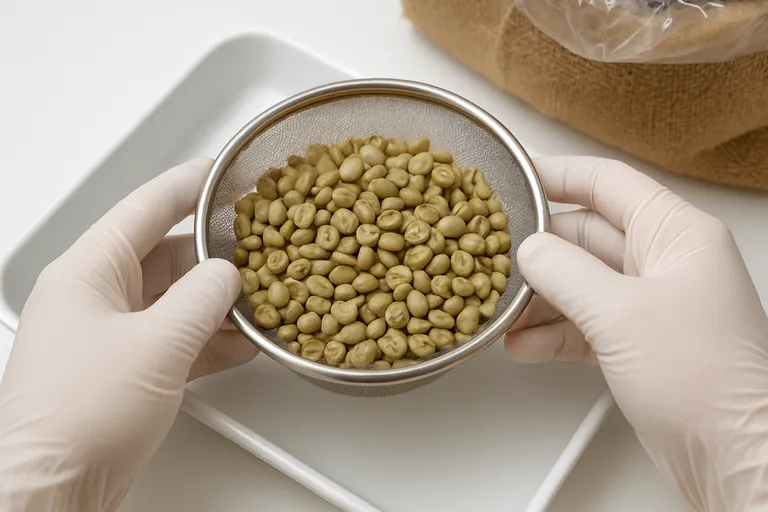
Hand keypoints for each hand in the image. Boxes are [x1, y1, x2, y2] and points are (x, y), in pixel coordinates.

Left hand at [0, 157, 257, 510]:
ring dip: (217, 302)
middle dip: (216, 253)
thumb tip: (229, 276)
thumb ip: (203, 298)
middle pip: (166, 254)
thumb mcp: (158, 344)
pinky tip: (242, 342)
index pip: (146, 207)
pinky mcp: (124, 372)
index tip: (227, 171)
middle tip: (258, 243)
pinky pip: (175, 340)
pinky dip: (209, 339)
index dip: (192, 184)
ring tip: (261, 296)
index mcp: (88, 271)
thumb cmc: (79, 415)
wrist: (49, 491)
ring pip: (175, 300)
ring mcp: (110, 336)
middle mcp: (95, 297)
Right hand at [506, 157, 767, 511]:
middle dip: (539, 251)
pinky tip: (524, 344)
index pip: (607, 183)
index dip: (556, 176)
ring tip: (503, 308)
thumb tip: (529, 250)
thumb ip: (565, 273)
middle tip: (495, 257)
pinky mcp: (637, 343)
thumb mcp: (621, 314)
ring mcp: (650, 304)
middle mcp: (665, 262)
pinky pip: (584, 323)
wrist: (733, 456)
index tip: (514, 178)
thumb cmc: (705, 381)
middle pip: (585, 236)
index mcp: (677, 234)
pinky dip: (552, 332)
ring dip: (539, 298)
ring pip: (580, 283)